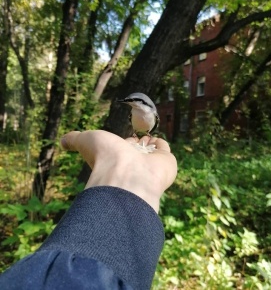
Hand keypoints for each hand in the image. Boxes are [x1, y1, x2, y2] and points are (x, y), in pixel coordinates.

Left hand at [61, 130, 176, 211]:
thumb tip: (62, 141)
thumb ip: (74, 139)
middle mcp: (132, 163)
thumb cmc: (105, 158)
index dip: (122, 142)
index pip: (121, 149)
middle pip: (136, 152)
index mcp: (116, 159)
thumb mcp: (85, 141)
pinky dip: (161, 145)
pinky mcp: (166, 163)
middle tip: (137, 137)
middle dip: (136, 144)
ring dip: (149, 143)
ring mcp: (150, 164)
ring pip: (150, 152)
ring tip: (148, 137)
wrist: (127, 175)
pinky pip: (165, 151)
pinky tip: (157, 141)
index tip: (123, 138)